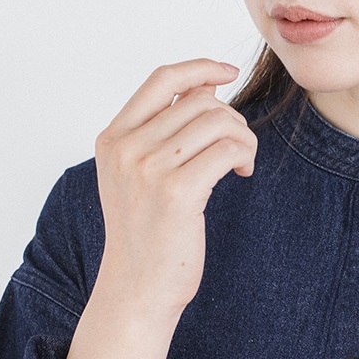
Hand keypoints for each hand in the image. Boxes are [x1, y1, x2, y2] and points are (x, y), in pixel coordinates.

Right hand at [93, 59, 257, 320]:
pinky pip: (229, 148)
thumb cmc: (146, 236)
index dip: (200, 68)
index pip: (161, 80)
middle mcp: (126, 148)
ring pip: (219, 121)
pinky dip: (245, 155)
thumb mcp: (139, 177)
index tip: (228, 73)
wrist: (137, 290)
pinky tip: (241, 174)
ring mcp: (148, 169)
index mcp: (112, 139)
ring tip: (239, 163)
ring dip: (242, 138)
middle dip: (231, 119)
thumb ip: (162, 132)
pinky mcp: (177, 191)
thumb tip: (206, 86)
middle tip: (236, 149)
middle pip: (200, 101)